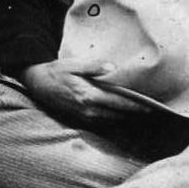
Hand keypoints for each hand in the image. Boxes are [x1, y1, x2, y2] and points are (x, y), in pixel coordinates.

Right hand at [23, 59, 142, 125]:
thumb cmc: (56, 71)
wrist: (37, 83)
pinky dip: (113, 120)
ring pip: (111, 120)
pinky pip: (102, 122)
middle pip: (118, 115)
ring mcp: (84, 116)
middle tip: (151, 112)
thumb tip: (112, 67)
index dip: (136, 106)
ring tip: (139, 115)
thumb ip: (94, 67)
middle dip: (134, 114)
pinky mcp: (80, 119)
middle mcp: (88, 110)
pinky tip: (120, 116)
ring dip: (124, 118)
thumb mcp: (74, 65)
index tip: (151, 107)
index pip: (119, 103)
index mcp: (89, 95)